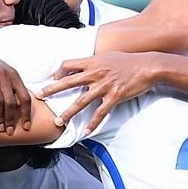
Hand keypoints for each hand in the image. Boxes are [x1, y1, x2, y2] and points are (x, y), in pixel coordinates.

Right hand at [0, 41, 30, 132]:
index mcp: (13, 75)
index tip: (26, 127)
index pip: (25, 97)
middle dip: (11, 119)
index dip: (26, 114)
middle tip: (9, 131)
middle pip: (11, 102)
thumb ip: (13, 85)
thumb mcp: (5, 71)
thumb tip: (21, 106)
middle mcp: (4, 75)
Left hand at [40, 51, 162, 134]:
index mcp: (93, 62)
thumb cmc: (129, 60)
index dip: (59, 72)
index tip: (54, 79)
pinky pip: (100, 112)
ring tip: (58, 121)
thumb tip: (86, 64)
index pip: (68, 65)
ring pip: (81, 101)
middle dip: (52, 90)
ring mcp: (104, 86)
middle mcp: (95, 73)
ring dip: (68, 112)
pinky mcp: (114, 97)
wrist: (147, 66)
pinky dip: (92, 123)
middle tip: (39, 96)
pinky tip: (86, 131)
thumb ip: (95, 61)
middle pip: (68, 82)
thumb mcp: (109, 56)